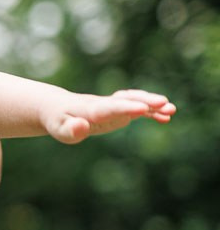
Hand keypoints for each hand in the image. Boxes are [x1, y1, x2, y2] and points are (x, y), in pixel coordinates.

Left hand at [44, 88, 175, 143]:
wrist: (58, 107)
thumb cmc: (58, 121)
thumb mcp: (59, 130)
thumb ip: (71, 130)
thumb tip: (81, 126)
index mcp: (89, 110)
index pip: (109, 108)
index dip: (125, 107)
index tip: (142, 108)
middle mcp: (104, 104)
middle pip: (126, 100)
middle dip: (145, 101)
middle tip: (165, 103)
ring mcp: (112, 104)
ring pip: (134, 100)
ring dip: (152, 104)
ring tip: (172, 109)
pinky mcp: (117, 108)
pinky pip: (137, 107)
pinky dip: (151, 111)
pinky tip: (166, 118)